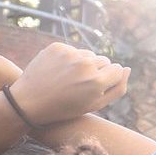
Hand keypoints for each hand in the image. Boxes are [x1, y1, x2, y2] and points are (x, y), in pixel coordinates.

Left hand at [9, 42, 129, 125]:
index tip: (95, 87)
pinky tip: (58, 71)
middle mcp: (85, 65)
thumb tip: (127, 69)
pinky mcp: (57, 47)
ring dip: (83, 64)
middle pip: (104, 61)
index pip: (117, 69)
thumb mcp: (94, 105)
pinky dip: (68, 59)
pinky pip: (73, 50)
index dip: (107, 79)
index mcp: (97, 81)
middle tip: (79, 85)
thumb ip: (117, 89)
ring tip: (68, 78)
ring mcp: (70, 54)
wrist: (27, 102)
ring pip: (89, 54)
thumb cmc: (64, 107)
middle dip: (96, 71)